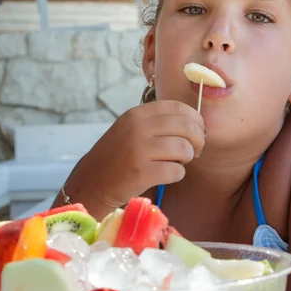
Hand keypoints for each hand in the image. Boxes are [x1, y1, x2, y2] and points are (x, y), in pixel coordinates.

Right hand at [62, 100, 204, 216]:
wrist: (91, 182)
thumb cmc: (117, 156)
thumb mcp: (131, 129)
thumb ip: (157, 123)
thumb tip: (196, 124)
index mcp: (137, 114)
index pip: (178, 107)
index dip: (195, 119)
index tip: (198, 130)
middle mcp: (138, 128)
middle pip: (186, 127)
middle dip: (197, 140)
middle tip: (194, 150)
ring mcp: (139, 150)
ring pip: (184, 149)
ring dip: (186, 158)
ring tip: (176, 162)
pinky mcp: (142, 173)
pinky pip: (176, 171)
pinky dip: (177, 174)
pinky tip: (166, 175)